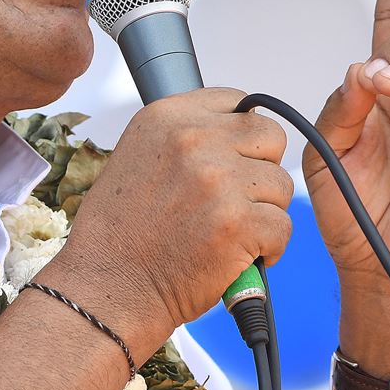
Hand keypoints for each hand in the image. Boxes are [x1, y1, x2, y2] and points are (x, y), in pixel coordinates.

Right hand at [55, 88, 292, 344]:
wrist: (106, 287)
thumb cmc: (119, 234)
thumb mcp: (138, 156)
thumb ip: (186, 137)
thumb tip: (236, 135)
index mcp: (168, 117)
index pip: (239, 102)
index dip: (243, 138)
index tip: (234, 161)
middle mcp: (194, 140)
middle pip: (271, 137)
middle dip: (261, 170)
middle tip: (237, 200)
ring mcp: (218, 180)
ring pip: (281, 185)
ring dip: (264, 213)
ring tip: (229, 233)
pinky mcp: (238, 223)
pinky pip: (283, 226)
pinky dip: (268, 248)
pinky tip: (237, 256)